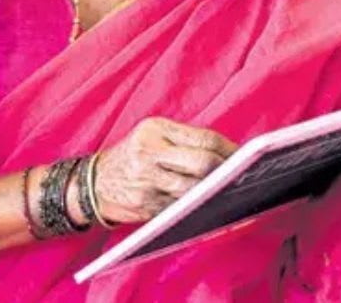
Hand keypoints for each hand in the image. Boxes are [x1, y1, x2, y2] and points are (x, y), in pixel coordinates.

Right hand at [94, 117, 236, 223]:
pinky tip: (213, 208)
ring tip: (233, 193)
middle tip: (244, 177)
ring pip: (194, 190)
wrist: (93, 183)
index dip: (230, 149)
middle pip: (202, 164)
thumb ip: (184, 141)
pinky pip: (180, 209)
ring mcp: (147, 182)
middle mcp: (150, 153)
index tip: (248, 156)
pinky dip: (199, 209)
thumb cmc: (132, 156)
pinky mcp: (145, 206)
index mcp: (155, 130)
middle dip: (227, 172)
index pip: (204, 139)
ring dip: (216, 193)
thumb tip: (228, 154)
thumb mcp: (152, 136)